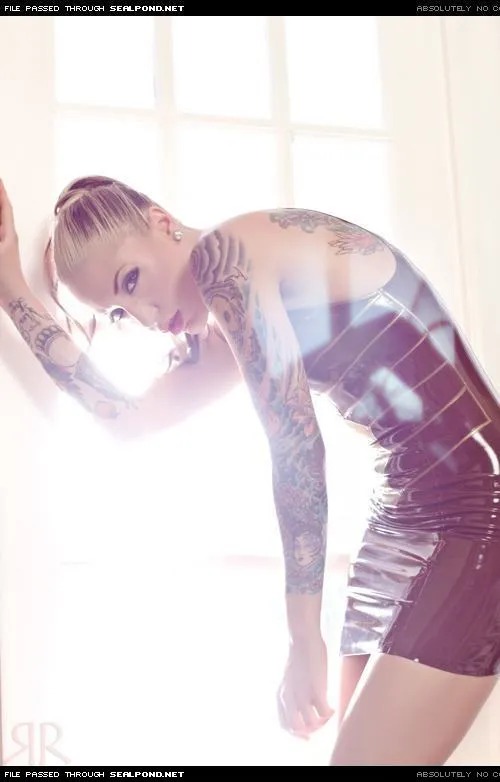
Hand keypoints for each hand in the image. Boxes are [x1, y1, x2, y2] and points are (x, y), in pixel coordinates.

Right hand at [0, 179, 25, 305]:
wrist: (13, 297)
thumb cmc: (4, 276)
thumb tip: (0, 225)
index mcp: (8, 233)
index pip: (5, 207)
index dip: (1, 192)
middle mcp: (7, 237)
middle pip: (2, 212)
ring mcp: (4, 246)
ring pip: (0, 223)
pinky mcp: (1, 255)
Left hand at [277, 634, 333, 739]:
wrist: (303, 638)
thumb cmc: (300, 654)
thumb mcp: (290, 678)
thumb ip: (294, 692)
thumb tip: (307, 704)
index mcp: (280, 694)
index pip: (284, 725)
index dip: (296, 734)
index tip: (308, 737)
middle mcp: (288, 697)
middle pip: (296, 728)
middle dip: (310, 732)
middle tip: (321, 725)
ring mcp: (302, 694)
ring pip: (311, 724)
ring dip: (322, 723)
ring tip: (329, 714)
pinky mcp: (316, 689)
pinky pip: (324, 713)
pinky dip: (330, 714)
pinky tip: (334, 707)